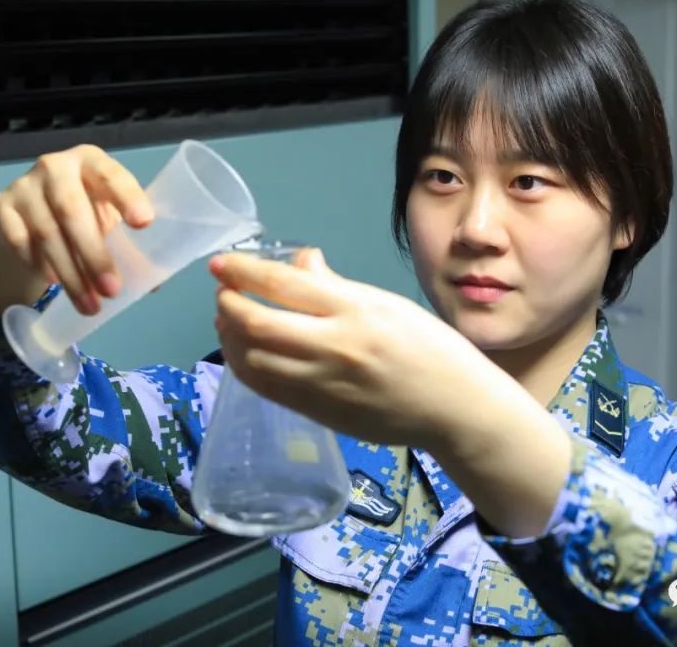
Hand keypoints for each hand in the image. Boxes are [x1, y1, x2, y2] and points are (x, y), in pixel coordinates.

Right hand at [0, 144, 153, 317]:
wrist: (24, 221)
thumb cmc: (80, 218)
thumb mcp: (105, 222)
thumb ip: (127, 245)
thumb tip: (152, 284)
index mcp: (91, 162)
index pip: (110, 174)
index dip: (127, 197)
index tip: (144, 223)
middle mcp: (55, 166)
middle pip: (73, 210)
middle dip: (94, 255)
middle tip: (112, 291)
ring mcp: (23, 186)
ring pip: (47, 233)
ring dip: (71, 275)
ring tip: (89, 305)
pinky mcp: (0, 208)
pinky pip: (20, 241)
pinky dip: (39, 265)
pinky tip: (55, 283)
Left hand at [209, 248, 524, 451]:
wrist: (455, 409)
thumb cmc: (430, 348)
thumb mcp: (387, 304)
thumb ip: (336, 286)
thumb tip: (300, 262)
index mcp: (356, 310)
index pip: (284, 284)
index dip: (243, 271)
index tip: (221, 263)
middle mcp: (335, 346)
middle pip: (258, 323)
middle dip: (228, 304)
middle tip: (223, 293)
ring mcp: (324, 384)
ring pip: (254, 359)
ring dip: (231, 337)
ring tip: (228, 321)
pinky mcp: (319, 413)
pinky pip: (267, 388)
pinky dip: (246, 366)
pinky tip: (245, 352)